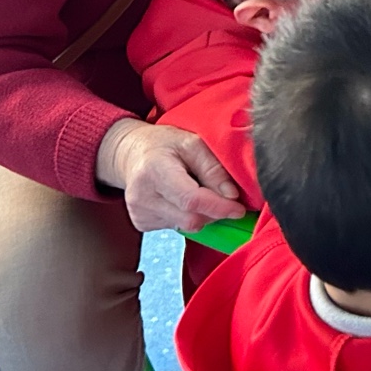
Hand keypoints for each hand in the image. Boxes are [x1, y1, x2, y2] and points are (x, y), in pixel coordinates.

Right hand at [96, 119, 247, 232]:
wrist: (132, 154)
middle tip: (222, 195)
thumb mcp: (193, 143)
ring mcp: (139, 213)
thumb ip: (213, 168)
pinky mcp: (141, 223)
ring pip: (186, 226)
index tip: (238, 208)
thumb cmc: (165, 144)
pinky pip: (177, 227)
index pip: (191, 200)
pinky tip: (182, 199)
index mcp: (154, 170)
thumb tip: (232, 196)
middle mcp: (142, 196)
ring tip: (197, 189)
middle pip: (190, 218)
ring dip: (202, 214)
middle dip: (214, 211)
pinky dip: (188, 216)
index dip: (219, 207)